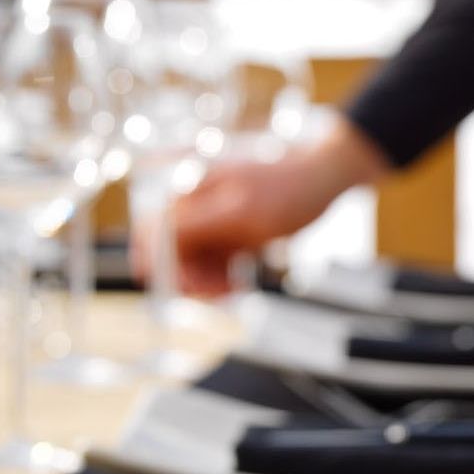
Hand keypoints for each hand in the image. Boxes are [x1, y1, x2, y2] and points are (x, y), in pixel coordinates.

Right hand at [142, 121, 386, 296]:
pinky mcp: (230, 234)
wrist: (323, 180)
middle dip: (190, 278)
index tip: (175, 288)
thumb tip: (150, 236)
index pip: (154, 234)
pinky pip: (215, 265)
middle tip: (219, 294)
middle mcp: (196, 208)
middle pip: (174, 254)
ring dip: (209, 283)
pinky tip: (240, 284)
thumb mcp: (237, 212)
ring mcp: (213, 222)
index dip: (158, 264)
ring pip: (195, 265)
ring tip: (235, 289)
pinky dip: (223, 278)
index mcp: (190, 196)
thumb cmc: (285, 191)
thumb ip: (192, 224)